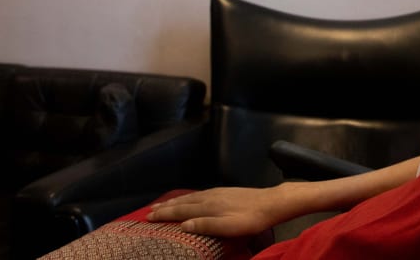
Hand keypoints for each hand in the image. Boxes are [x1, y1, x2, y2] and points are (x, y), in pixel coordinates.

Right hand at [147, 186, 288, 236]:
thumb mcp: (229, 227)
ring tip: (163, 203)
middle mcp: (210, 197)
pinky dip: (188, 197)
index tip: (148, 217)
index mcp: (209, 207)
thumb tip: (184, 225)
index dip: (164, 214)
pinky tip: (189, 198)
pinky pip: (199, 194)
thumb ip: (206, 225)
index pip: (181, 211)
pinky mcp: (223, 191)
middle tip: (149, 210)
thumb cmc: (250, 219)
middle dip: (165, 207)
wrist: (270, 203)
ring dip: (175, 201)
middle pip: (183, 202)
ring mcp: (216, 193)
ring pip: (190, 197)